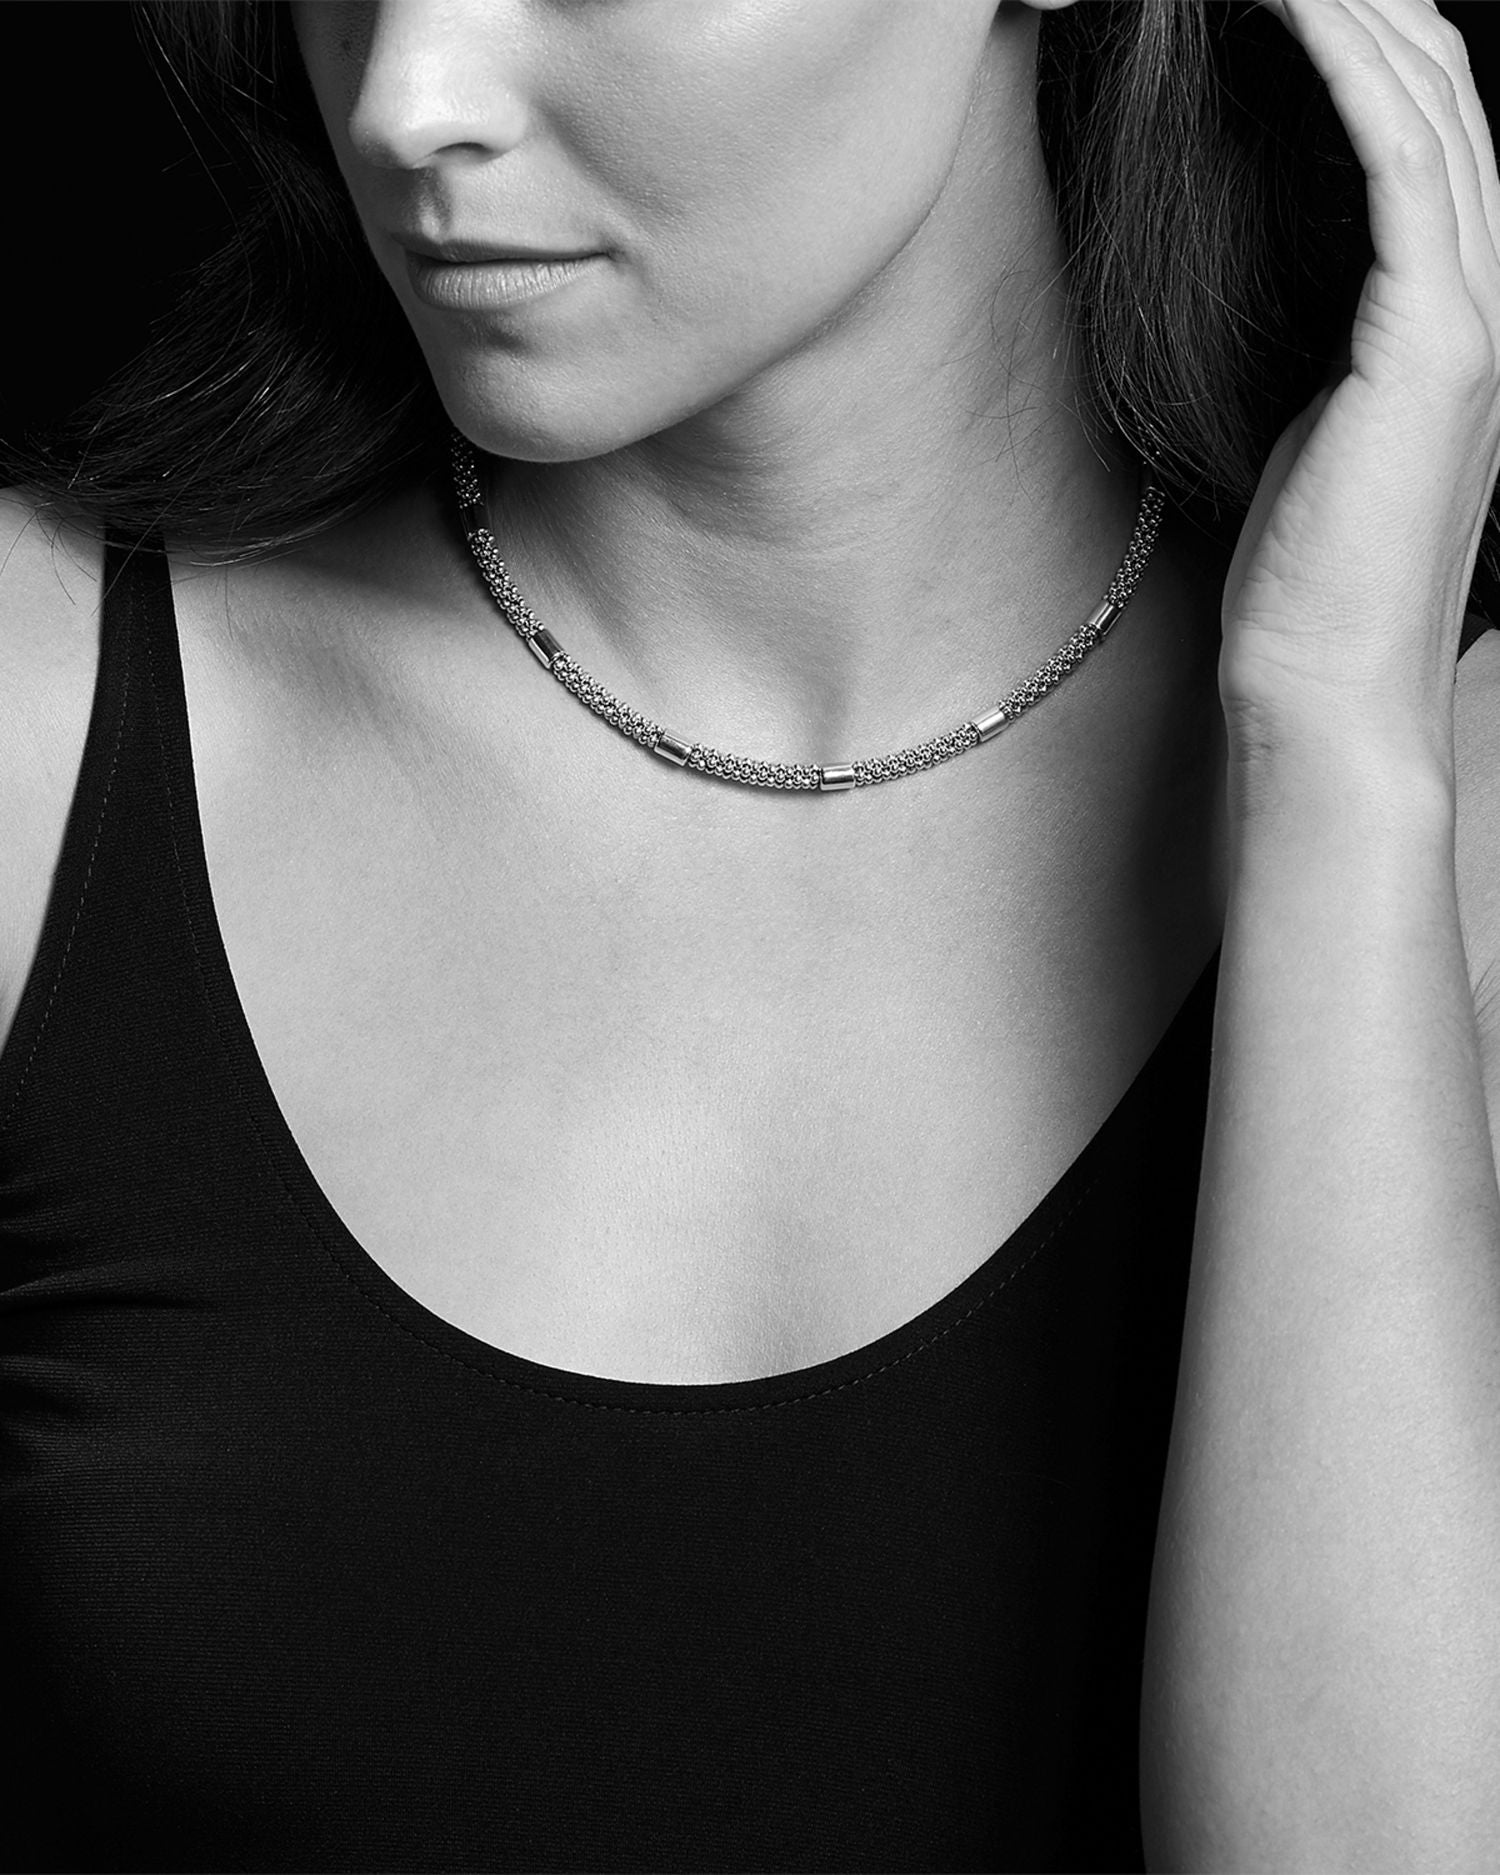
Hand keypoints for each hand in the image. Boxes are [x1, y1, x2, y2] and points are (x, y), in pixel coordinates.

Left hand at [1219, 0, 1499, 769]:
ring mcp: (1474, 316)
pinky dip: (1349, 72)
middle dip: (1361, 3)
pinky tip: (1287, 6)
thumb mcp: (1303, 431)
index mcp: (1451, 314)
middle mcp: (1483, 297)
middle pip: (1442, 92)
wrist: (1322, 689)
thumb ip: (1320, 343)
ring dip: (1352, 11)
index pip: (1427, 135)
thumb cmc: (1301, 582)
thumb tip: (1276, 280)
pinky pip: (1402, 166)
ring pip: (1434, 106)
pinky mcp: (1437, 344)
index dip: (1364, 44)